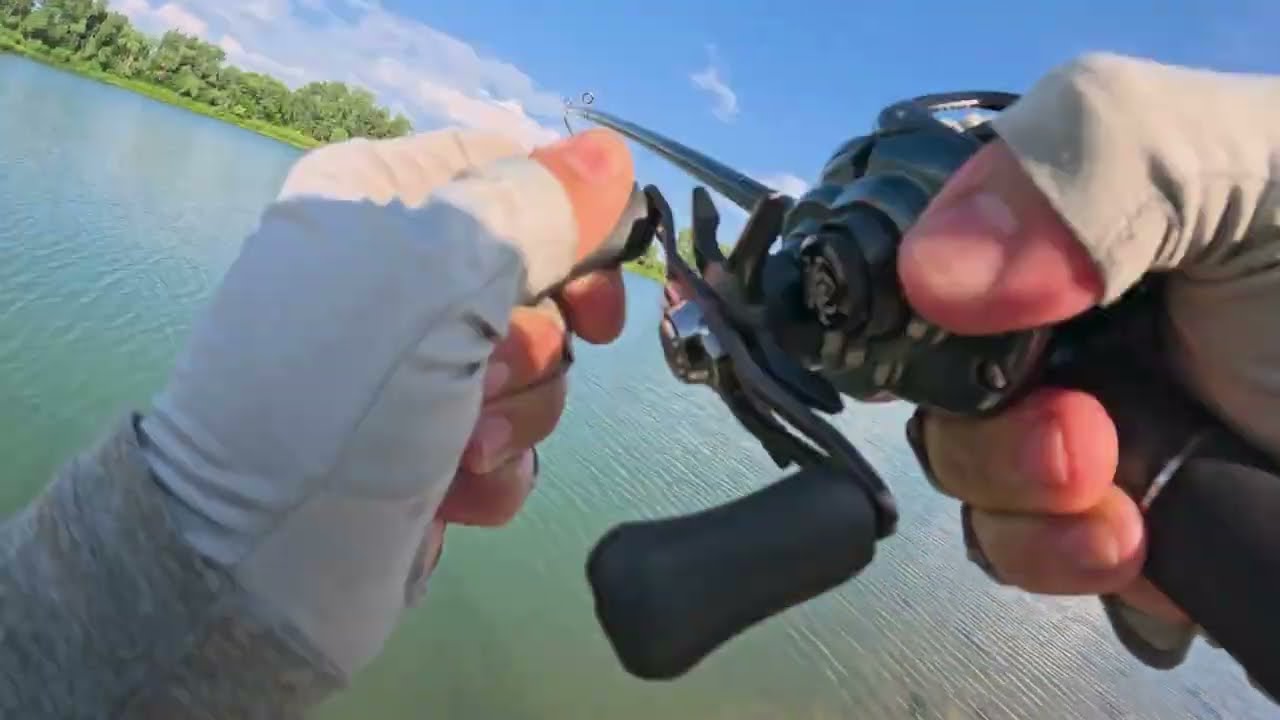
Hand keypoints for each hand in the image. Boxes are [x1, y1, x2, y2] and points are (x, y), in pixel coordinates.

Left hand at [140, 125, 635, 675]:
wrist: (255, 564)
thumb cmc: (340, 392)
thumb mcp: (439, 274)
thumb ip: (535, 207)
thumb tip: (611, 154)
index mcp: (376, 198)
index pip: (510, 169)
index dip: (570, 215)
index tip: (598, 274)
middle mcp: (395, 275)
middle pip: (538, 271)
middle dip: (540, 334)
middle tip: (502, 369)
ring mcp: (413, 366)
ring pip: (537, 362)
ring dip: (522, 411)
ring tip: (466, 445)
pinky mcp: (431, 443)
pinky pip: (513, 436)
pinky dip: (500, 467)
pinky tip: (456, 491)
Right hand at [898, 139, 1186, 620]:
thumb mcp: (1228, 156)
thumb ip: (1082, 170)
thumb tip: (933, 277)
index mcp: (1053, 225)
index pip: (916, 273)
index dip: (905, 322)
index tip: (948, 356)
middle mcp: (1058, 326)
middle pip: (936, 399)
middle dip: (987, 440)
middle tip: (1077, 442)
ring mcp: (1092, 428)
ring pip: (974, 489)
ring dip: (1021, 516)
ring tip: (1118, 511)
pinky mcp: (1132, 518)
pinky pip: (1039, 558)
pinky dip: (1068, 566)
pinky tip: (1141, 554)